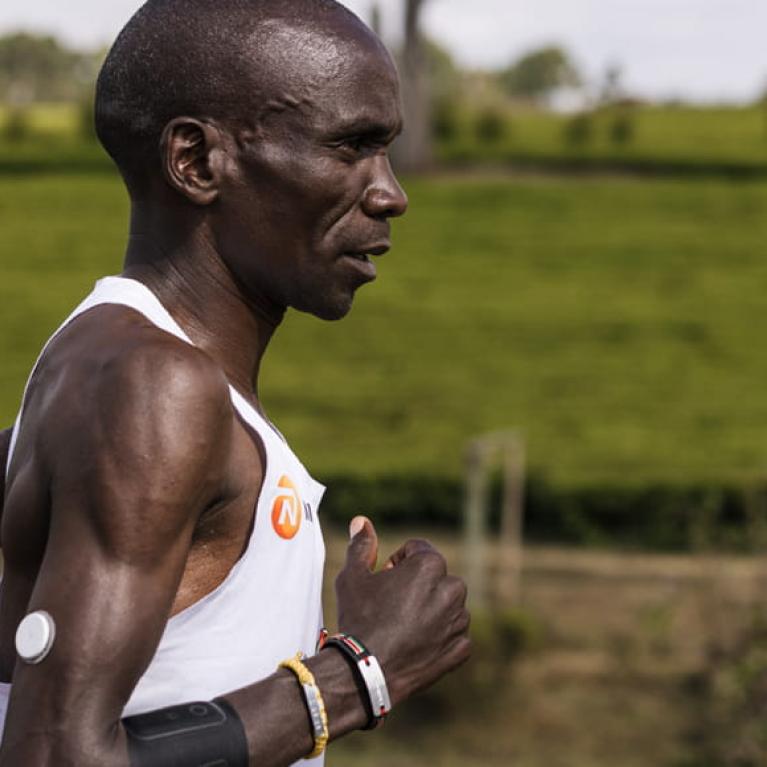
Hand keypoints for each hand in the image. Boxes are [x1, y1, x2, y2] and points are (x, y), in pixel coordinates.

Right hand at [334, 516, 470, 706]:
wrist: (365, 672)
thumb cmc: (359, 618)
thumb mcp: (353, 576)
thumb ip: (361, 545)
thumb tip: (362, 521)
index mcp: (430, 565)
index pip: (417, 550)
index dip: (397, 564)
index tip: (383, 581)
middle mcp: (453, 589)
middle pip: (435, 576)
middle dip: (417, 585)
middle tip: (391, 606)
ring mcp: (459, 621)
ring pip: (446, 605)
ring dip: (430, 610)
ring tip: (402, 628)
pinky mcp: (461, 649)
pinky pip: (453, 635)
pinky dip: (439, 637)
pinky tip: (415, 645)